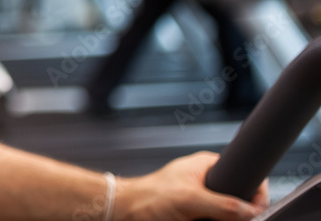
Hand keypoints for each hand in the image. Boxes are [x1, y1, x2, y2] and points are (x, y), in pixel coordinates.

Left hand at [116, 152, 267, 220]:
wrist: (126, 212)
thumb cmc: (148, 197)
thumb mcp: (191, 199)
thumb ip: (223, 204)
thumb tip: (252, 210)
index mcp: (207, 166)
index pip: (245, 175)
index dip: (255, 193)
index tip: (257, 209)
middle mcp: (207, 182)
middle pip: (238, 200)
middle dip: (240, 214)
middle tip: (230, 220)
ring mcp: (201, 201)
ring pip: (227, 215)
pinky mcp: (195, 216)